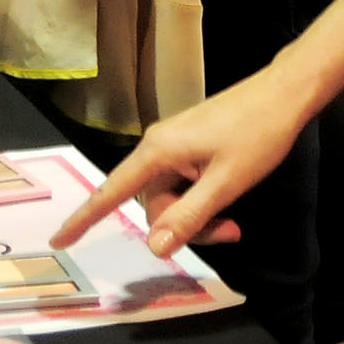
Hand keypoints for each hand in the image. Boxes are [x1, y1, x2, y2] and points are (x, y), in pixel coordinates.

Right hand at [53, 66, 312, 257]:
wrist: (284, 94)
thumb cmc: (257, 135)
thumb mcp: (225, 184)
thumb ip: (188, 217)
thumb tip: (153, 248)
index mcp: (159, 151)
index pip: (111, 191)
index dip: (84, 218)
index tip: (58, 240)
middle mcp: (159, 146)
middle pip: (152, 203)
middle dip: (183, 226)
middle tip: (229, 232)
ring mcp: (175, 145)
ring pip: (171, 197)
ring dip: (198, 217)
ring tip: (234, 221)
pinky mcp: (192, 146)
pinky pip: (184, 184)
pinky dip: (202, 201)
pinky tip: (227, 202)